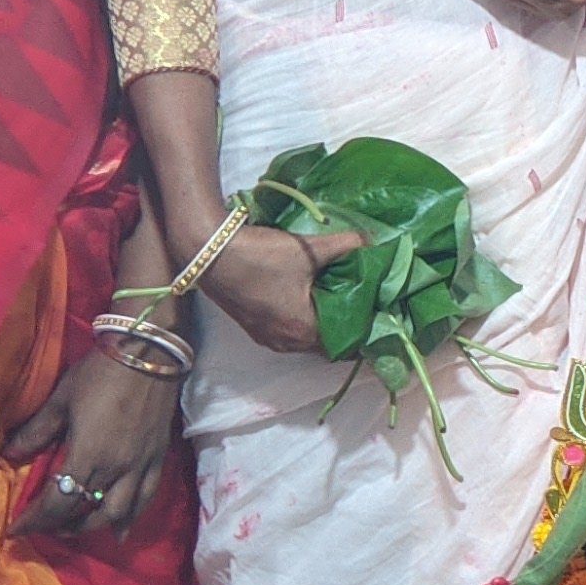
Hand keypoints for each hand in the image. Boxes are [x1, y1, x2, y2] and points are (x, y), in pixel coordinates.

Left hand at [0, 347, 182, 536]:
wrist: (148, 354)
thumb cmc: (99, 374)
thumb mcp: (61, 399)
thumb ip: (36, 431)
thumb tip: (8, 455)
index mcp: (88, 455)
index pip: (57, 501)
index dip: (34, 520)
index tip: (15, 529)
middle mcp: (116, 469)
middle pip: (85, 512)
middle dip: (60, 526)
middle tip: (42, 527)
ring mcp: (140, 467)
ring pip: (116, 513)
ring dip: (92, 527)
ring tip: (76, 528)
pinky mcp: (156, 460)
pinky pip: (145, 499)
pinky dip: (131, 518)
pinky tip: (120, 529)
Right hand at [199, 222, 361, 355]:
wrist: (209, 252)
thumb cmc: (262, 255)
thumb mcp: (310, 249)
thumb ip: (347, 246)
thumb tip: (374, 241)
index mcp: (304, 331)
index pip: (348, 343)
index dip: (364, 326)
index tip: (376, 307)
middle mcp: (286, 343)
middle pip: (327, 343)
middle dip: (344, 324)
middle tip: (360, 299)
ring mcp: (267, 338)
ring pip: (306, 338)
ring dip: (321, 322)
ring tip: (336, 296)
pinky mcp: (253, 328)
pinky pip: (288, 331)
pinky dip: (302, 319)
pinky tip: (308, 296)